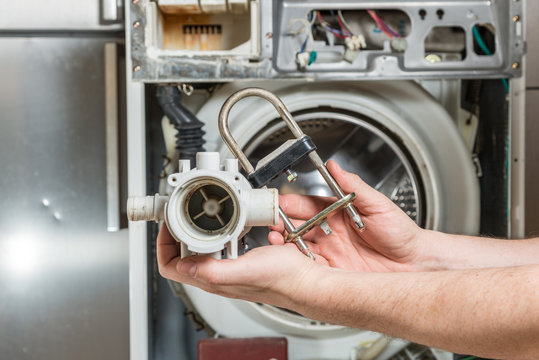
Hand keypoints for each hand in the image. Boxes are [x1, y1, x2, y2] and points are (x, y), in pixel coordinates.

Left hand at [157, 224, 319, 308]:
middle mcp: (218, 275)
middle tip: (179, 213)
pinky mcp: (242, 258)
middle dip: (177, 232)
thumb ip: (214, 271)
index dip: (164, 244)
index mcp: (214, 279)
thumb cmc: (284, 280)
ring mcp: (229, 267)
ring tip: (197, 214)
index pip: (171, 266)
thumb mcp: (246, 271)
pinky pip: (221, 243)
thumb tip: (183, 267)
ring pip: (200, 247)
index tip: (169, 223)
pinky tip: (227, 222)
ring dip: (195, 230)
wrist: (308, 280)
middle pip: (183, 254)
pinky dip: (218, 230)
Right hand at [269, 160, 424, 271]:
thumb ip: (354, 186)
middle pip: (297, 226)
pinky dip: (296, 265)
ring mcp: (330, 253)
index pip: (307, 205)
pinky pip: (309, 268)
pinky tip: (290, 260)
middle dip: (281, 223)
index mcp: (337, 212)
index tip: (279, 202)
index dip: (291, 204)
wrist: (416, 264)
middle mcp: (330, 232)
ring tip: (277, 240)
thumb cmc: (402, 234)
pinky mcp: (332, 272)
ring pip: (298, 247)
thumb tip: (335, 166)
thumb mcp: (378, 205)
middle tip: (272, 222)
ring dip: (284, 244)